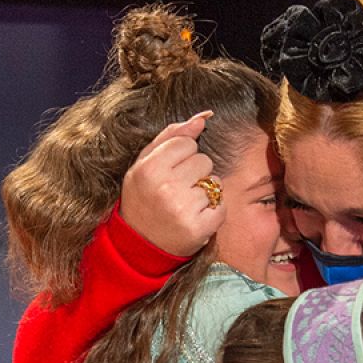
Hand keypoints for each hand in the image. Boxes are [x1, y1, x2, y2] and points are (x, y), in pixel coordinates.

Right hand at [120, 111, 224, 256]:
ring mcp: (183, 209)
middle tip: (178, 190)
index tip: (170, 171)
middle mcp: (165, 187)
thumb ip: (171, 136)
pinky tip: (195, 217)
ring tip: (186, 204)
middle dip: (195, 173)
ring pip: (214, 182)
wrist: (140, 244)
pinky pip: (222, 206)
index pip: (187, 142)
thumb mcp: (145, 164)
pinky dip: (213, 211)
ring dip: (205, 192)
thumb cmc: (144, 197)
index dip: (182, 156)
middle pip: (204, 160)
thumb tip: (203, 117)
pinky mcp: (199, 228)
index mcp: (148, 169)